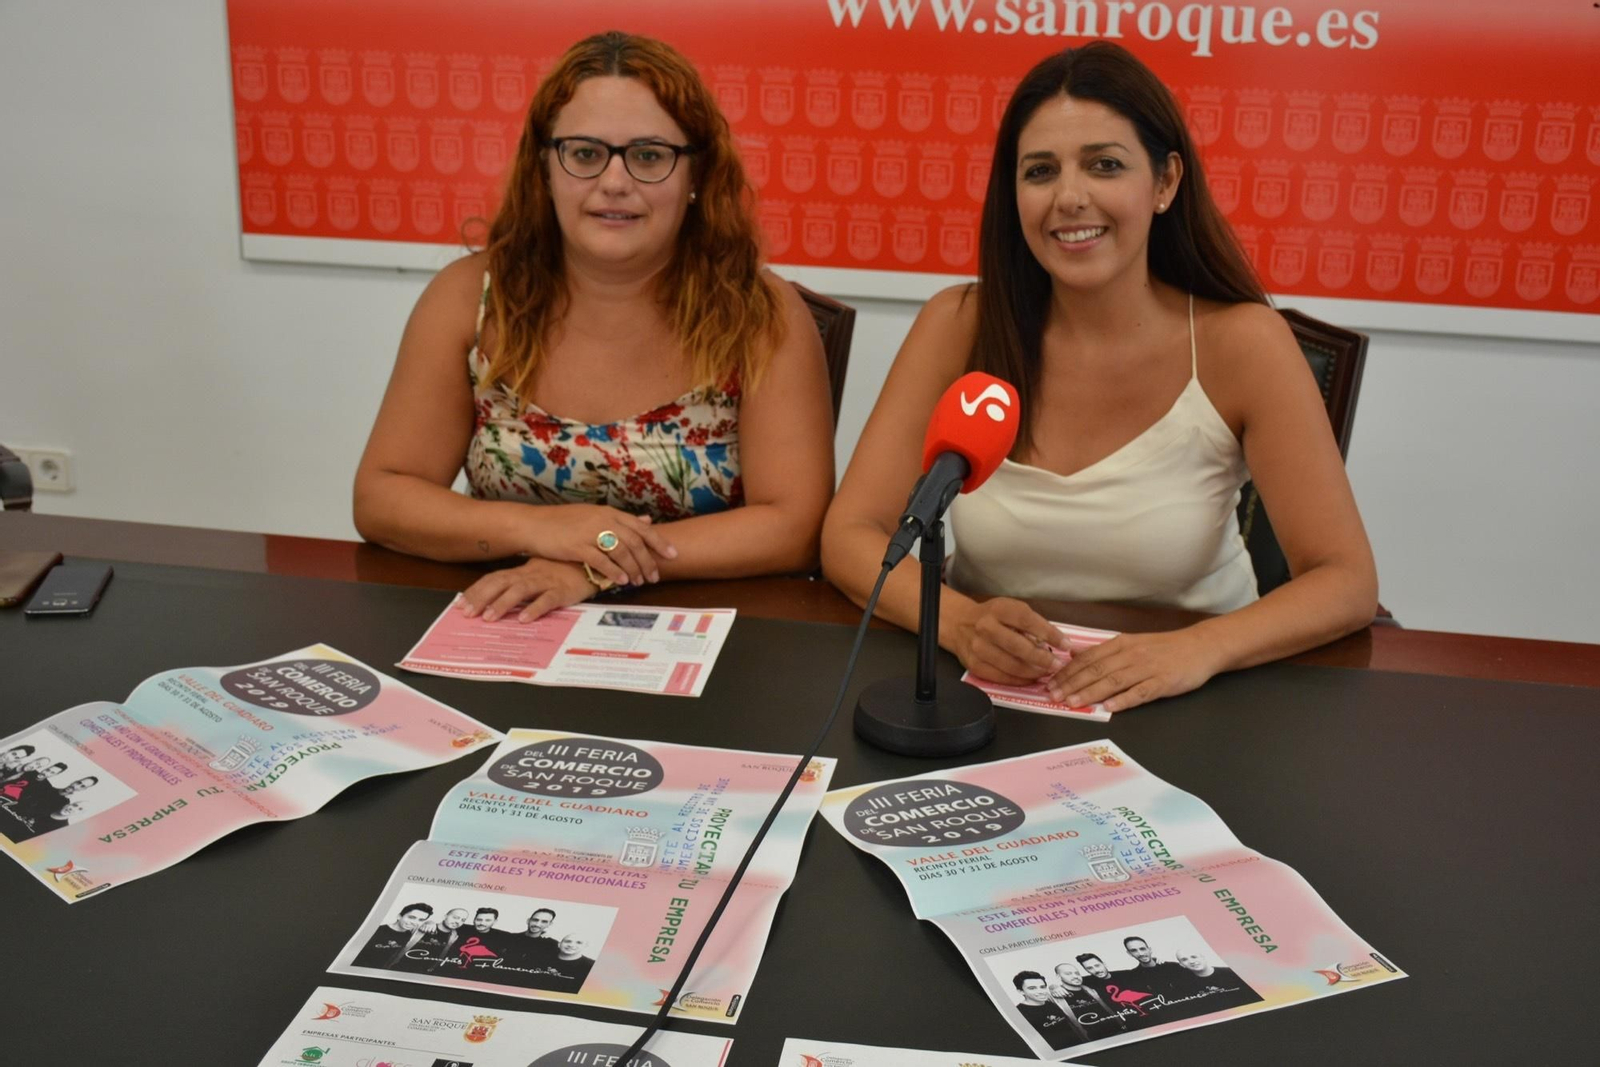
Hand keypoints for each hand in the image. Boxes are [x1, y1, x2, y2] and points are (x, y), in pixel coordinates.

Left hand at [461, 559, 596, 622]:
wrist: (594, 561)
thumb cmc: (564, 570)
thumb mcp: (538, 574)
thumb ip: (519, 585)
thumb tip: (496, 599)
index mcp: (523, 571)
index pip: (494, 579)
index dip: (476, 591)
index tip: (460, 605)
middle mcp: (531, 574)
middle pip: (501, 583)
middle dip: (482, 598)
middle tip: (467, 613)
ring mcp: (547, 581)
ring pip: (521, 590)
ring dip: (503, 603)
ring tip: (490, 618)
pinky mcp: (563, 591)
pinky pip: (547, 600)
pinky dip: (535, 608)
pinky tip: (524, 619)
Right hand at [524, 504, 676, 586]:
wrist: (533, 524)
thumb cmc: (564, 522)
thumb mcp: (595, 515)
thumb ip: (621, 520)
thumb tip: (647, 519)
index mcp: (609, 512)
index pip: (641, 527)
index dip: (659, 542)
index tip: (672, 555)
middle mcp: (603, 520)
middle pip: (635, 541)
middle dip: (648, 561)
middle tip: (655, 577)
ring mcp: (589, 532)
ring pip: (622, 552)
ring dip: (633, 569)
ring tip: (638, 582)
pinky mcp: (577, 546)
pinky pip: (602, 561)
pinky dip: (614, 572)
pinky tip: (621, 582)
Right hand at [950, 598, 1069, 685]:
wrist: (960, 624)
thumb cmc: (992, 616)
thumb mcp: (1010, 609)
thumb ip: (1031, 623)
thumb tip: (1055, 642)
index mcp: (999, 609)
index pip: (1028, 621)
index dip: (1050, 634)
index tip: (1066, 645)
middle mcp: (986, 627)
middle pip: (1019, 647)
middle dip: (1042, 659)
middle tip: (1057, 665)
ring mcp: (978, 648)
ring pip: (1011, 665)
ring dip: (1033, 672)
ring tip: (1046, 673)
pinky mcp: (975, 665)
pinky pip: (1001, 677)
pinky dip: (1019, 680)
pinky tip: (1030, 678)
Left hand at [1048, 629, 1218, 712]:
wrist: (1201, 646)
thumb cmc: (1164, 648)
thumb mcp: (1131, 643)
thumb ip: (1104, 651)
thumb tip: (1074, 654)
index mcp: (1121, 644)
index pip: (1088, 658)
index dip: (1068, 672)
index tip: (1050, 683)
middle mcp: (1131, 655)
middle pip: (1096, 670)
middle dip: (1072, 684)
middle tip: (1054, 696)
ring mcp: (1147, 669)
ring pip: (1114, 681)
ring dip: (1091, 693)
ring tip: (1073, 703)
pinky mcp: (1163, 682)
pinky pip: (1140, 692)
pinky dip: (1124, 700)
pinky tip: (1109, 708)